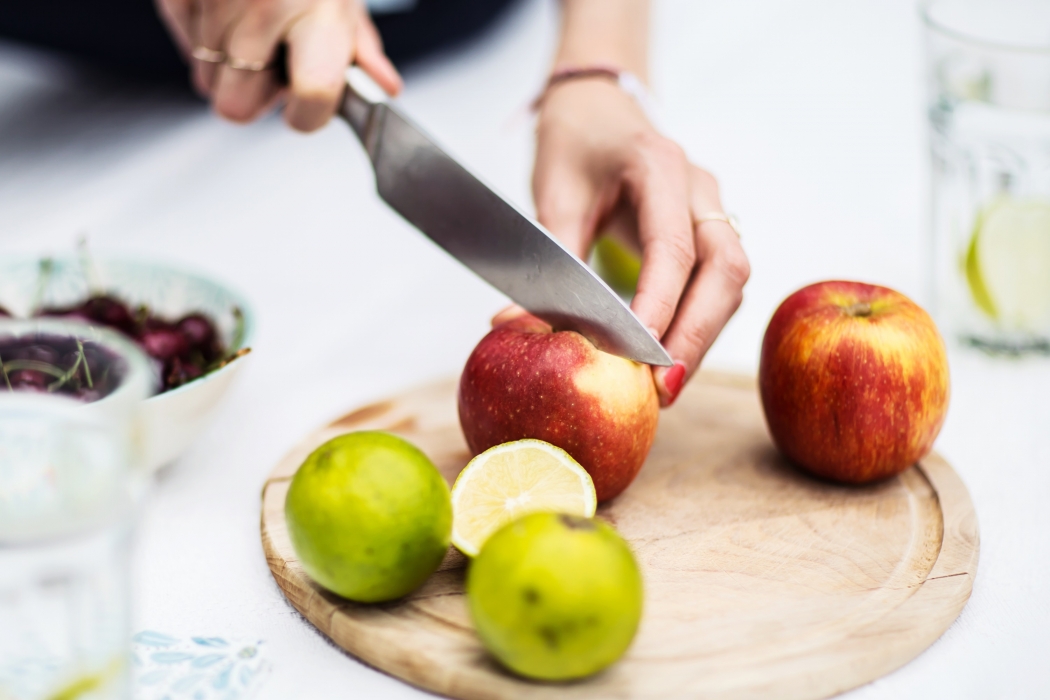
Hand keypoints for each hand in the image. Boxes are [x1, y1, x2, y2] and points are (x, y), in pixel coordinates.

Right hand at [155, 0, 401, 130]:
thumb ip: (361, 47)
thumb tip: (384, 85)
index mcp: (320, 17)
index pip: (312, 98)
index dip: (306, 116)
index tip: (305, 108)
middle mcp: (266, 6)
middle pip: (237, 106)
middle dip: (251, 95)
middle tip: (269, 62)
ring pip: (205, 77)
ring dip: (224, 62)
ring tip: (249, 21)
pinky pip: (184, 40)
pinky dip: (199, 30)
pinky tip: (224, 6)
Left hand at [532, 79, 749, 406]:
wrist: (600, 105)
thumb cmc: (576, 139)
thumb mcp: (554, 191)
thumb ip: (548, 259)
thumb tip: (514, 324)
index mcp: (660, 166)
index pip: (675, 246)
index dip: (661, 303)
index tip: (639, 351)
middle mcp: (699, 189)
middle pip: (726, 269)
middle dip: (698, 333)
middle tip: (664, 387)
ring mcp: (711, 210)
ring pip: (730, 283)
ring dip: (702, 336)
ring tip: (665, 387)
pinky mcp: (708, 233)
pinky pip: (718, 286)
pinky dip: (698, 325)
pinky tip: (669, 359)